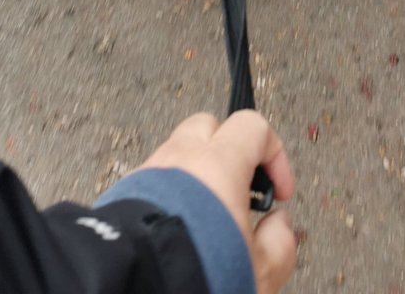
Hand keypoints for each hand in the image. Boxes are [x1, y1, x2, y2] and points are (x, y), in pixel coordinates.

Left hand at [139, 112, 295, 293]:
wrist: (133, 291)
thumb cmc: (193, 278)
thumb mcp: (259, 272)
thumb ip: (280, 242)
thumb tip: (280, 226)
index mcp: (218, 166)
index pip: (252, 127)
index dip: (275, 154)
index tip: (279, 191)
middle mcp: (181, 159)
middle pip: (210, 127)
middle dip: (230, 152)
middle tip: (241, 191)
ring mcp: (148, 174)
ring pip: (179, 154)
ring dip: (198, 175)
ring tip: (208, 218)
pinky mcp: (123, 194)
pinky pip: (154, 180)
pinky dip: (170, 195)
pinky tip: (179, 228)